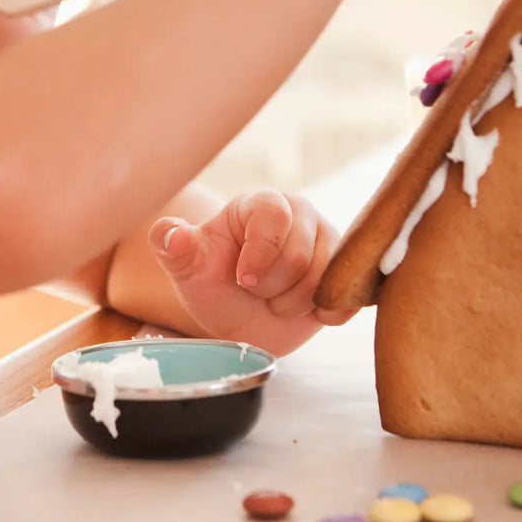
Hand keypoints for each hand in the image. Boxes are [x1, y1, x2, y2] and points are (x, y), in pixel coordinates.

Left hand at [147, 189, 355, 357]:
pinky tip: (305, 313)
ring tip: (275, 300)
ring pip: (326, 279)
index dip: (259, 254)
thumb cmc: (213, 283)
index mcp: (262, 203)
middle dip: (271, 287)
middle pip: (300, 255)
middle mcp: (301, 215)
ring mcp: (328, 243)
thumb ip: (174, 248)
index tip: (241, 280)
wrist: (240, 318)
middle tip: (254, 290)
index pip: (274, 216)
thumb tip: (171, 234)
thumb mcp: (188, 269)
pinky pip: (350, 295)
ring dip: (293, 304)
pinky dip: (326, 313)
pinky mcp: (345, 271)